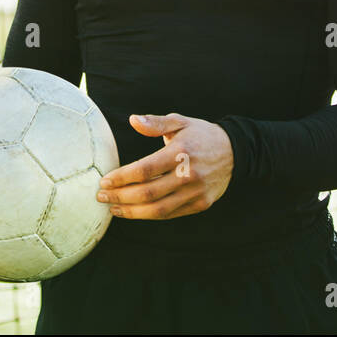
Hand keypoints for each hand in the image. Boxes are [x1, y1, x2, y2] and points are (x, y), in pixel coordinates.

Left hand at [96, 113, 232, 219]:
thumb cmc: (201, 134)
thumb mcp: (180, 121)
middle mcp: (189, 174)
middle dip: (120, 197)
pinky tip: (135, 212)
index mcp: (181, 152)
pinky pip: (170, 214)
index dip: (122, 178)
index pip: (144, 170)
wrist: (235, 151)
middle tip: (102, 197)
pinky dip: (149, 215)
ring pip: (158, 209)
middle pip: (148, 193)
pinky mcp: (201, 204)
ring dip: (131, 212)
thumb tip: (133, 120)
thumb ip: (155, 123)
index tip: (105, 181)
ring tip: (113, 209)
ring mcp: (196, 192)